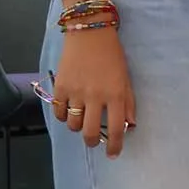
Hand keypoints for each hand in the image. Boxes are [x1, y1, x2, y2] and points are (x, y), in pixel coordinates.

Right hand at [52, 29, 137, 157]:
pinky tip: (70, 111)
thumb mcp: (126, 78)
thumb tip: (130, 125)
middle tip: (93, 141)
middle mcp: (95, 97)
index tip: (113, 154)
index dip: (115, 145)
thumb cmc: (112, 56)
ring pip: (73, 125)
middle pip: (90, 132)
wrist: (90, 34)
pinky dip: (64, 116)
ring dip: (78, 127)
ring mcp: (76, 93)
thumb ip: (128, 103)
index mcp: (116, 95)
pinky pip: (59, 112)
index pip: (116, 128)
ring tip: (83, 119)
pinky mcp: (60, 88)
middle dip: (92, 142)